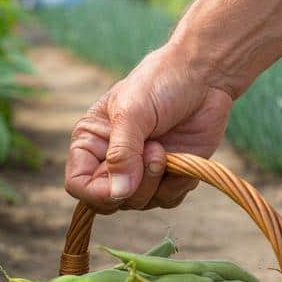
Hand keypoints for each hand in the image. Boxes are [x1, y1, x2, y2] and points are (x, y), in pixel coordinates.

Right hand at [65, 47, 234, 211]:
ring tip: (165, 148)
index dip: (96, 193)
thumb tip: (118, 194)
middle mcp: (111, 161)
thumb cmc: (160, 84)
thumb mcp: (133, 112)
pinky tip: (182, 159)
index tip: (121, 184)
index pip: (78, 185)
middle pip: (110, 201)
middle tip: (154, 150)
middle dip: (135, 185)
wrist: (204, 77)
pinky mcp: (169, 176)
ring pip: (140, 203)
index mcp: (90, 142)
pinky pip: (167, 200)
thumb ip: (122, 153)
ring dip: (158, 182)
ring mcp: (140, 171)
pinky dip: (178, 185)